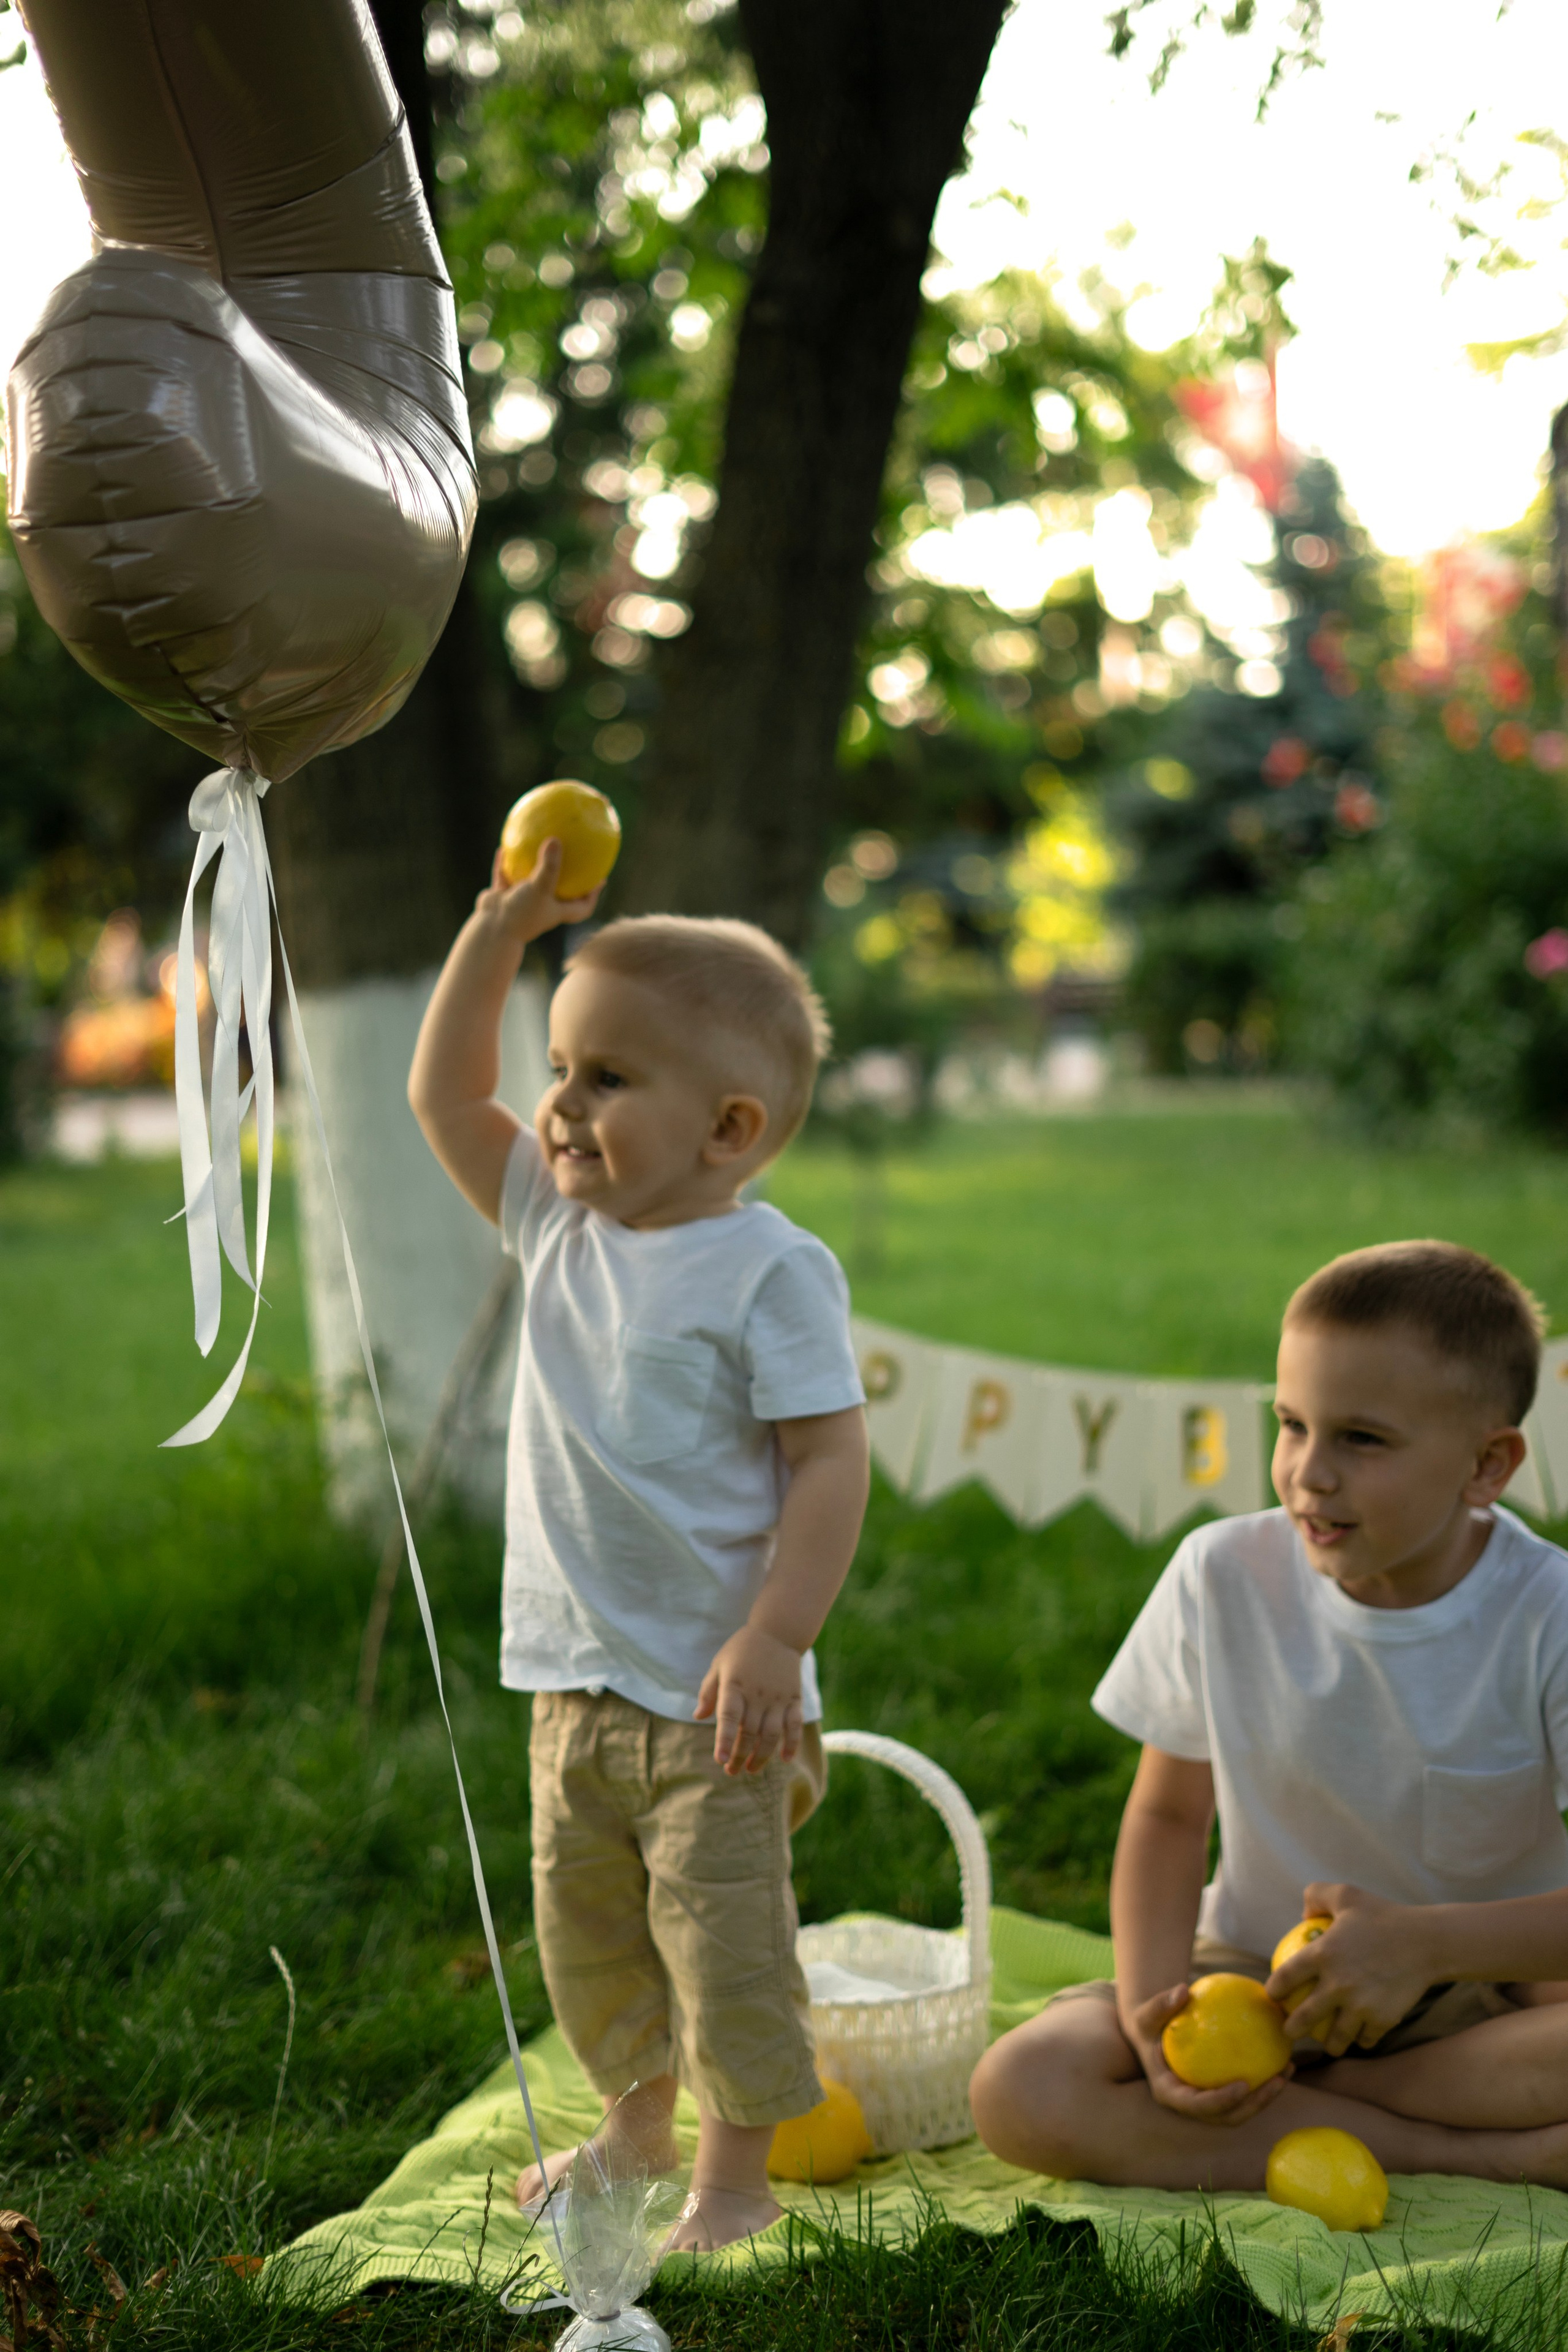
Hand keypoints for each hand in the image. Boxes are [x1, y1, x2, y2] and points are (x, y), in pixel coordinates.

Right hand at [475, 838, 601, 945]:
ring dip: (532, 867)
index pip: (582, 907)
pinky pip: (505, 877)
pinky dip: (505, 864)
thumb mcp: (540, 887)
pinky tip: (504, 847)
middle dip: (565, 879)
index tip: (601, 879)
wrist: (491, 930)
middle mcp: (540, 908)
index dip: (592, 896)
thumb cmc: (521, 913)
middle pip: (557, 893)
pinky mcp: (503, 898)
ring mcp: (520, 903)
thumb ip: (550, 866)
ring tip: (537, 846)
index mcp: (556, 911)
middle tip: (572, 856)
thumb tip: (556, 839)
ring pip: (529, 882)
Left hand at [694, 1624, 803, 1774]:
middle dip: (739, 1756)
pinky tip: (785, 1759)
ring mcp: (778, 1697)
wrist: (778, 1631)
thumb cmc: (742, 1649)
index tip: (720, 1760)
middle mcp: (757, 1694)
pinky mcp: (794, 1698)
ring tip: (751, 1769)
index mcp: (735, 1685)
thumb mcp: (719, 1664)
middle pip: (749, 1733)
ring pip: (771, 1735)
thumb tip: (698, 1717)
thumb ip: (708, 1691)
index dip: (724, 1739)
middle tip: (731, 1771)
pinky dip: (792, 1743)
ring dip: (761, 1756)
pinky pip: (795, 1725)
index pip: (728, 1717)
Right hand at [1127, 1985, 1291, 2125]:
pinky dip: (1264, 2083)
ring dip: (1266, 2097)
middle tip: (1277, 2080)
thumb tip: (1182, 1990)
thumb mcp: (1147, 2013)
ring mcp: (1206, 2104)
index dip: (1221, 2102)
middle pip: (1226, 2116)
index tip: (1244, 2085)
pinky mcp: (1219, 2095)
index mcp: (1169, 2093)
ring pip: (1241, 2110)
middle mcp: (1189, 2105)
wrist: (1152, 2036)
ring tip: (1287, 2071)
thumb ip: (1161, 2004)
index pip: (1197, 2106)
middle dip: (1255, 2105)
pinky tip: (1283, 2061)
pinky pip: (1245, 2094)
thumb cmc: (1149, 2023)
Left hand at [1267, 1883, 1435, 2057]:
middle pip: (1304, 2018)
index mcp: (1323, 1954)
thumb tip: (1303, 1915)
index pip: (1285, 1976)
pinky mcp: (1382, 2020)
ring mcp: (1360, 2006)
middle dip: (1292, 2030)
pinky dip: (1362, 2039)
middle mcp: (1337, 1985)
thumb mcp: (1346, 1894)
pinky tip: (1360, 2037)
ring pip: (1336, 2037)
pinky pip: (1366, 2038)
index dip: (1274, 1989)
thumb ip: (1317, 1896)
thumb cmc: (1384, 1916)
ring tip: (1329, 2045)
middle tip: (1291, 2031)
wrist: (1427, 1942)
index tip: (1274, 1995)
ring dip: (1330, 2044)